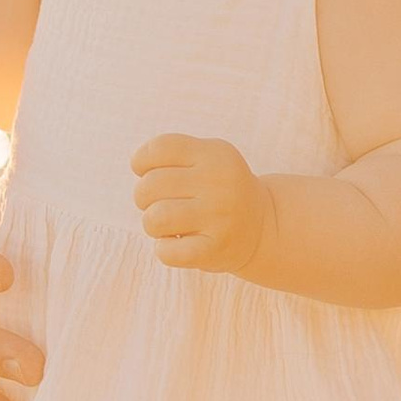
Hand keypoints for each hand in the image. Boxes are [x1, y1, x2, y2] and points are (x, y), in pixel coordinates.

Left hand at [130, 133, 269, 274]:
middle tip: (160, 203)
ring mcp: (219, 218)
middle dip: (144, 197)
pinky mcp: (215, 250)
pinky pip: (166, 252)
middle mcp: (219, 183)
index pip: (160, 148)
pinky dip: (163, 249)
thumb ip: (172, 154)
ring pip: (154, 219)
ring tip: (167, 225)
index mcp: (215, 154)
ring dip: (152, 225)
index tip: (147, 173)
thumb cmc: (219, 189)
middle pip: (150, 185)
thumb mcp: (208, 158)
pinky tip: (177, 244)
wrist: (263, 226)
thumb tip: (137, 164)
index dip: (141, 161)